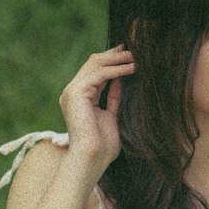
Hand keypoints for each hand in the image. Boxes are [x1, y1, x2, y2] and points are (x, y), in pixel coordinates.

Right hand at [58, 44, 134, 173]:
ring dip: (118, 59)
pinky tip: (132, 68)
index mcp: (78, 98)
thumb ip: (114, 97)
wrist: (91, 159)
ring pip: (96, 64)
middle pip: (94, 63)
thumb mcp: (111, 116)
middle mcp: (72, 92)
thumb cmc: (102, 147)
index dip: (112, 60)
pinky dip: (117, 69)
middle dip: (115, 55)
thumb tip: (122, 80)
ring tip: (136, 56)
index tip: (130, 55)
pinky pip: (100, 74)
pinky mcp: (76, 93)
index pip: (94, 71)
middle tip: (134, 49)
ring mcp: (72, 91)